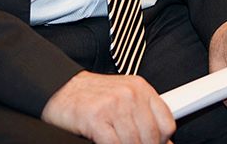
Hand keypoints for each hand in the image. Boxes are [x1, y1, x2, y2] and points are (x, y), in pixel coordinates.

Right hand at [41, 71, 174, 143]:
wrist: (59, 89)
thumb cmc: (91, 96)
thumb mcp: (123, 99)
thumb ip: (144, 116)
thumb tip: (165, 142)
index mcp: (139, 88)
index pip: (166, 123)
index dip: (161, 140)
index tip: (153, 143)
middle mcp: (128, 94)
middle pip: (151, 137)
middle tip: (129, 143)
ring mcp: (112, 105)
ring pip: (134, 143)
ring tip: (116, 142)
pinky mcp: (96, 118)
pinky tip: (104, 143)